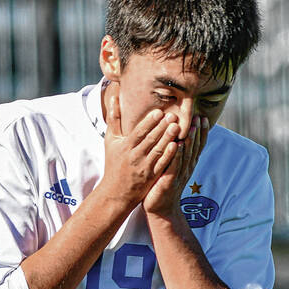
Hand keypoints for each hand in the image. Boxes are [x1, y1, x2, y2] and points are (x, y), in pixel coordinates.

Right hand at [101, 83, 181, 207]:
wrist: (116, 191)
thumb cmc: (113, 162)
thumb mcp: (111, 140)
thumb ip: (114, 119)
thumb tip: (115, 97)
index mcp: (125, 146)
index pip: (139, 132)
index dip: (149, 122)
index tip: (159, 112)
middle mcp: (134, 156)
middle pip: (150, 140)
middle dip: (162, 128)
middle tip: (173, 116)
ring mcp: (144, 167)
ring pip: (157, 151)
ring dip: (168, 139)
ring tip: (177, 127)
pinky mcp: (151, 176)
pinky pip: (162, 164)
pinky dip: (169, 155)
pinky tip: (177, 146)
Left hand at [144, 115, 208, 217]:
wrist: (160, 208)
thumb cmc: (163, 184)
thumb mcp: (172, 166)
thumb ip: (176, 153)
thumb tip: (177, 136)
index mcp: (188, 163)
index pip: (197, 145)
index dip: (201, 132)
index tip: (202, 117)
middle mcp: (187, 168)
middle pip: (194, 147)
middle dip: (197, 132)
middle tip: (198, 116)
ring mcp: (179, 175)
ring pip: (186, 155)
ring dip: (189, 141)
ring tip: (191, 127)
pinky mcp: (170, 181)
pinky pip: (174, 166)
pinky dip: (176, 156)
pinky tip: (176, 145)